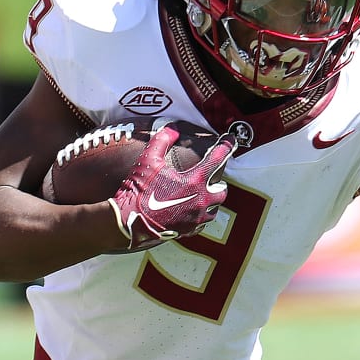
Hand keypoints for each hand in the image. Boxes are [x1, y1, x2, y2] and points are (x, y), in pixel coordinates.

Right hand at [108, 124, 235, 249]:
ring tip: (200, 195)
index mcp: (194, 181)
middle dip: (217, 183)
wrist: (128, 222)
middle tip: (208, 178)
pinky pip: (202, 223)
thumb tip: (172, 128)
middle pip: (222, 191)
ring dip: (210, 201)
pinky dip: (199, 216)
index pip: (217, 159)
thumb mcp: (148, 160)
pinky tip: (190, 211)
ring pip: (214, 209)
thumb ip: (162, 140)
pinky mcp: (188, 230)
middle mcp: (200, 201)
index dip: (226, 146)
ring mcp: (195, 218)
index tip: (230, 140)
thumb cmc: (139, 190)